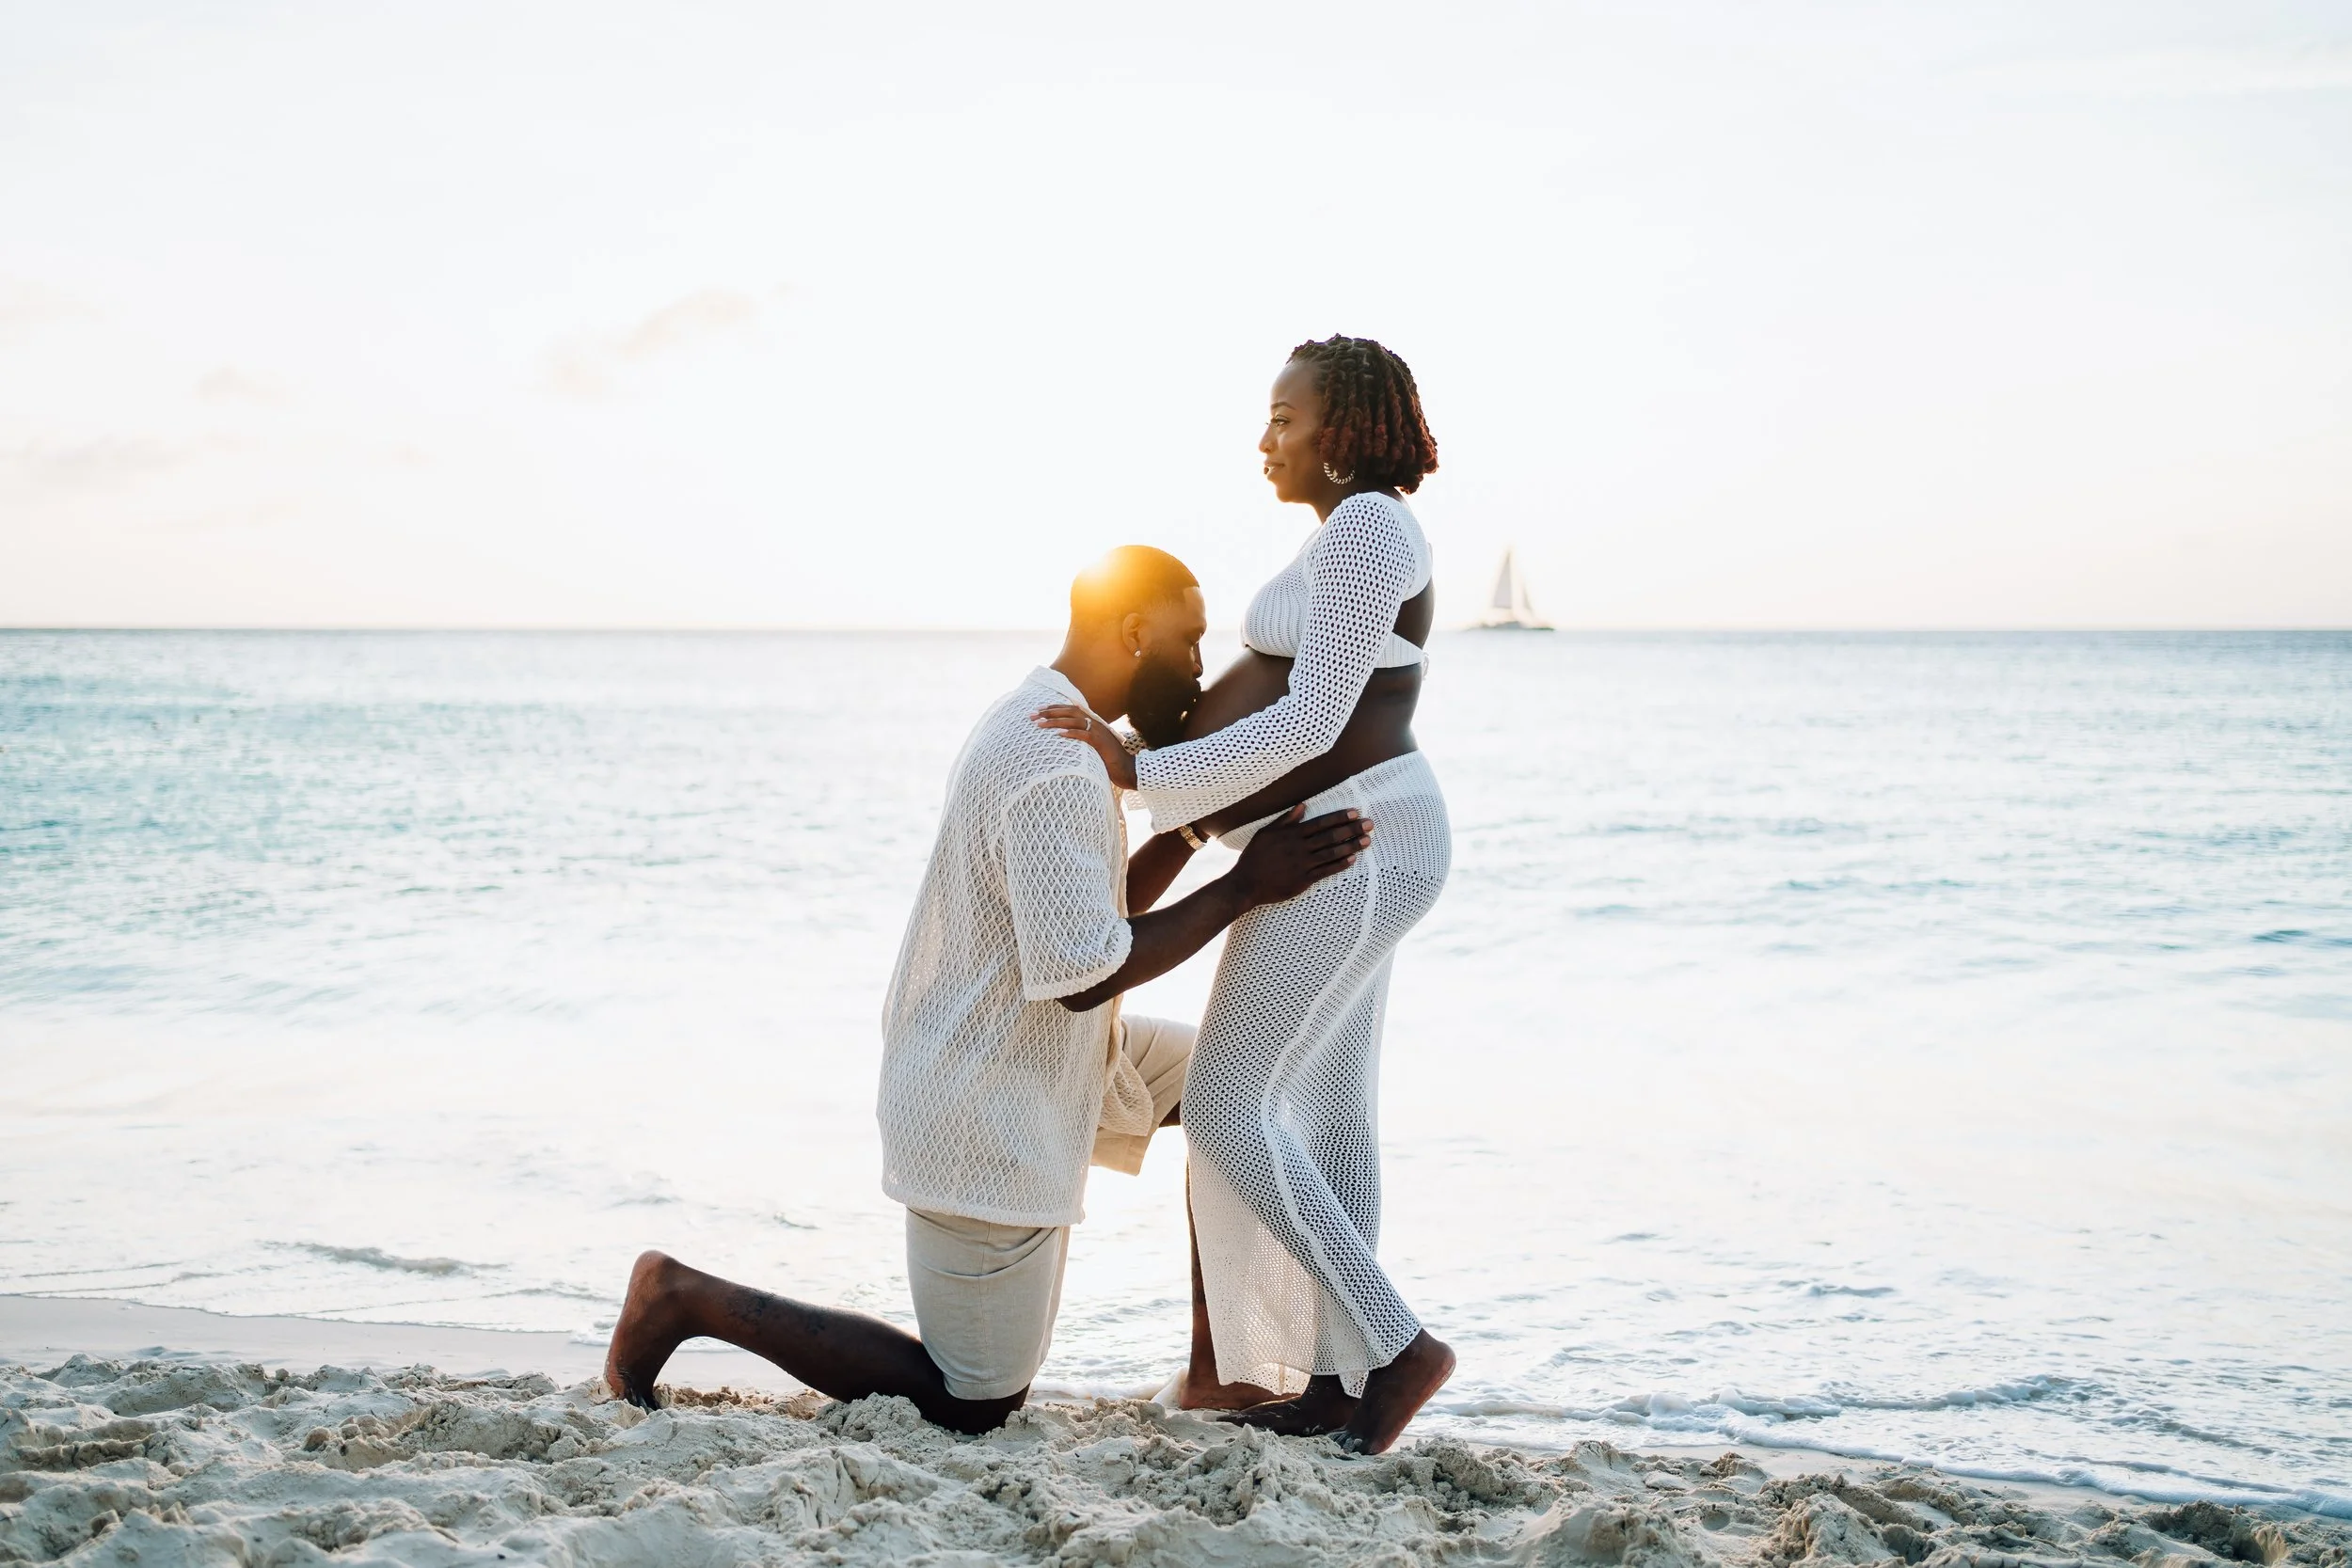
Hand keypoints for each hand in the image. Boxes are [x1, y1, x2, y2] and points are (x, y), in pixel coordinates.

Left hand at [1032, 704, 1136, 788]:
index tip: (1038, 710)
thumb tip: (1063, 740)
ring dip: (1055, 721)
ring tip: (1040, 723)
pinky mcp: (1100, 742)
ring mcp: (1098, 732)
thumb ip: (1081, 740)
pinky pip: (1083, 735)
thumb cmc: (1109, 761)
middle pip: (1069, 712)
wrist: (1128, 769)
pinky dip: (1071, 733)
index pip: (1070, 710)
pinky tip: (1058, 735)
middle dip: (1050, 712)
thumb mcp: (1092, 748)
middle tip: (1033, 714)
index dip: (1054, 708)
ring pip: (1073, 721)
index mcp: (1091, 723)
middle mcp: (1094, 723)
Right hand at [1228, 804, 1371, 908]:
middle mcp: (1299, 848)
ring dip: (1351, 846)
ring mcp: (1302, 864)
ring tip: (1367, 840)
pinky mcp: (1303, 880)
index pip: (1321, 823)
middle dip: (1352, 829)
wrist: (1246, 884)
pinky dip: (1340, 864)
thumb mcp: (1265, 833)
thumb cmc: (1254, 857)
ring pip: (1331, 853)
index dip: (1339, 818)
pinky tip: (1352, 859)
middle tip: (1369, 824)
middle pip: (1331, 836)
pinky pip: (1326, 871)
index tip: (1355, 813)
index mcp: (1291, 835)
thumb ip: (1285, 820)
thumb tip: (1302, 806)